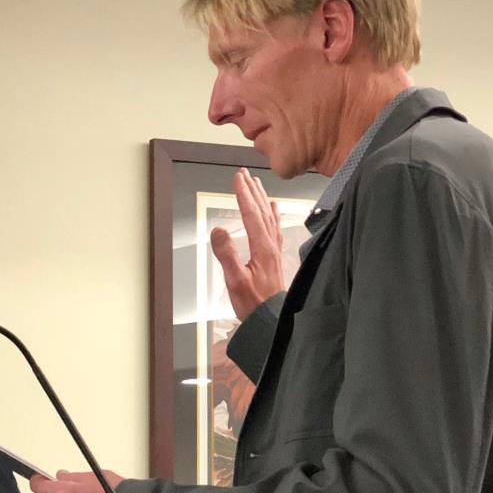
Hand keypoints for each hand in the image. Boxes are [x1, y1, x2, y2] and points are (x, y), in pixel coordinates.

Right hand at [209, 168, 286, 321]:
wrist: (271, 318)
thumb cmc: (253, 302)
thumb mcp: (235, 280)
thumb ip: (226, 254)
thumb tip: (218, 230)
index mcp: (261, 248)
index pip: (251, 214)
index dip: (243, 195)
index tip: (237, 178)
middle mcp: (270, 245)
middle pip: (262, 210)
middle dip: (252, 190)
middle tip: (244, 174)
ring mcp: (274, 250)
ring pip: (269, 216)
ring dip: (262, 198)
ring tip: (256, 184)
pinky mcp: (274, 256)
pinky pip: (275, 227)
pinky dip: (272, 214)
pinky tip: (272, 208)